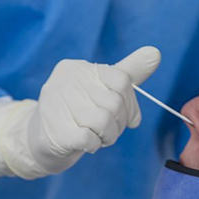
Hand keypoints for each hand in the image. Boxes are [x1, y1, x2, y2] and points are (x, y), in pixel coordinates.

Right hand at [26, 46, 160, 174]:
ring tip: (98, 136)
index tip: (122, 113)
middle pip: (115, 102)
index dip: (129, 103)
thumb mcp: (105, 88)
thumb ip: (130, 72)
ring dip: (108, 136)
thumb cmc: (80, 112)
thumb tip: (155, 53)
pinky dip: (94, 145)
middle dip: (118, 123)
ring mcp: (56, 104)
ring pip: (104, 121)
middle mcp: (64, 80)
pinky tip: (85, 143)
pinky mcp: (54, 131)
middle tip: (107, 129)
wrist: (43, 140)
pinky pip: (89, 139)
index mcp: (78, 68)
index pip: (122, 80)